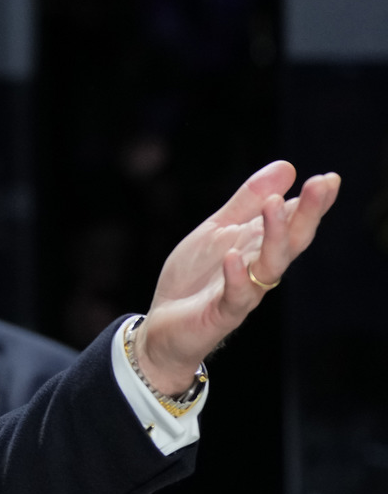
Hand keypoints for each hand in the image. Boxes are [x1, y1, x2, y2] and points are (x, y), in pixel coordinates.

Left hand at [137, 161, 339, 393]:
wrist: (164, 327)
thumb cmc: (196, 278)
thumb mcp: (217, 229)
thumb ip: (248, 201)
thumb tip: (287, 166)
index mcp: (260, 246)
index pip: (293, 222)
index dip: (312, 202)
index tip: (329, 179)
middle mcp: (259, 269)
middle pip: (292, 241)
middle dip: (307, 213)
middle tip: (321, 185)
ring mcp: (244, 291)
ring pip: (271, 265)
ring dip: (275, 235)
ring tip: (274, 205)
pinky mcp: (222, 313)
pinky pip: (236, 295)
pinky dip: (237, 276)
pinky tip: (234, 256)